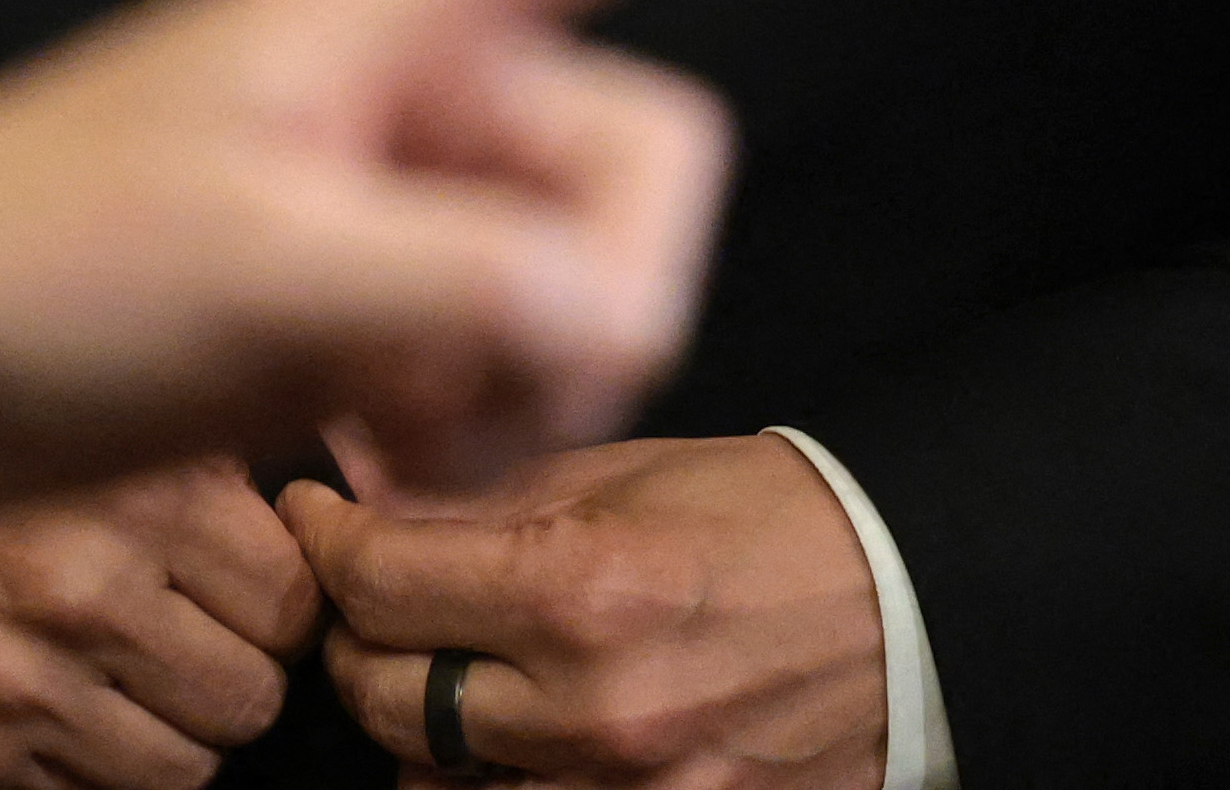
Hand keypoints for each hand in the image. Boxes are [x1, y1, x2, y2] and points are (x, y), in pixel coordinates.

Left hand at [0, 0, 942, 509]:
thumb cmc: (27, 266)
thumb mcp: (253, 268)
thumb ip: (465, 276)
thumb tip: (618, 305)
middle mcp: (424, 70)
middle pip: (650, 154)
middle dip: (601, 294)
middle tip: (461, 386)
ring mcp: (408, 180)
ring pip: (599, 269)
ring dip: (530, 377)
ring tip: (385, 423)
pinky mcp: (384, 282)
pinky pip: (531, 343)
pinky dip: (487, 413)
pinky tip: (384, 449)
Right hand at [0, 463, 313, 789]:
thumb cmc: (1, 448)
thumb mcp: (125, 410)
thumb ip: (230, 459)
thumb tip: (341, 511)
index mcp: (144, 494)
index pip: (293, 604)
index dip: (277, 602)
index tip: (244, 587)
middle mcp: (84, 593)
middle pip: (248, 699)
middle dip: (228, 672)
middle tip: (180, 635)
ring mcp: (20, 688)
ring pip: (183, 770)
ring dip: (166, 730)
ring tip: (119, 672)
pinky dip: (89, 765)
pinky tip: (58, 702)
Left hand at [293, 434, 885, 789]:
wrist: (914, 608)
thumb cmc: (773, 521)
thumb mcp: (628, 471)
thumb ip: (485, 495)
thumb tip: (363, 493)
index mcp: (584, 587)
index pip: (379, 582)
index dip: (327, 543)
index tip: (316, 519)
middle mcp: (593, 708)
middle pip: (384, 696)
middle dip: (357, 637)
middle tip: (369, 593)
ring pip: (432, 784)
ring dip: (419, 724)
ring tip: (445, 664)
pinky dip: (491, 784)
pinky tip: (509, 732)